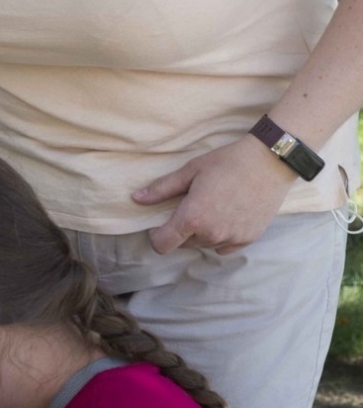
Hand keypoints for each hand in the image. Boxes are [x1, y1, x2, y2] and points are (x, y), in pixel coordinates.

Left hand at [134, 134, 295, 254]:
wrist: (270, 160)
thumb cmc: (228, 162)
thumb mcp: (190, 171)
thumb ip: (161, 189)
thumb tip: (136, 199)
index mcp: (192, 218)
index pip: (162, 245)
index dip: (156, 236)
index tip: (160, 225)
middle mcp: (212, 234)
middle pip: (183, 244)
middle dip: (181, 231)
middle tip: (192, 208)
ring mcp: (232, 238)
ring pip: (205, 245)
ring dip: (202, 234)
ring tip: (212, 209)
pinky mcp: (249, 238)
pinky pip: (225, 247)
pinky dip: (221, 238)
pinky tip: (226, 218)